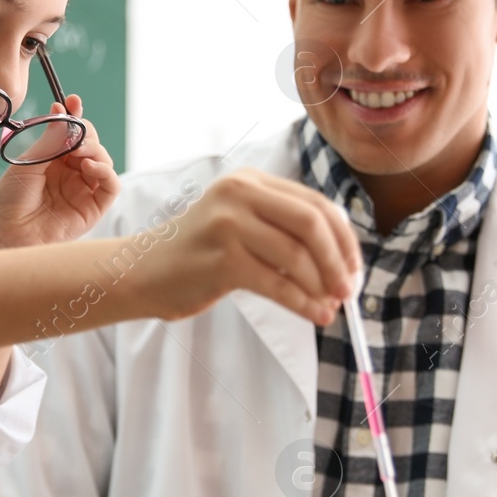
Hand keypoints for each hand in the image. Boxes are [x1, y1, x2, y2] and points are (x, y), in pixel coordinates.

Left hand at [0, 95, 119, 249]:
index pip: (69, 134)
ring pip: (103, 162)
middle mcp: (68, 175)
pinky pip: (110, 186)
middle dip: (85, 132)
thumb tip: (64, 114)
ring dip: (95, 150)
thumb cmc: (7, 203)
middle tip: (73, 131)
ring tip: (78, 150)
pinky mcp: (92, 210)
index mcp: (50, 162)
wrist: (4, 236)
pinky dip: (105, 171)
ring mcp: (81, 192)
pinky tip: (88, 167)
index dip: (73, 116)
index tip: (71, 101)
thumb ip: (50, 141)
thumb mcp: (26, 164)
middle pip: (90, 144)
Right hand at [139, 169, 359, 325]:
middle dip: (337, 261)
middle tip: (347, 290)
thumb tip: (341, 264)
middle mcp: (239, 193)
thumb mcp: (241, 225)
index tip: (353, 268)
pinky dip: (302, 303)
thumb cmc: (200, 255)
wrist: (143, 272)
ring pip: (296, 255)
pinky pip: (276, 283)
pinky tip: (313, 315)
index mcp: (250, 181)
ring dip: (321, 287)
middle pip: (311, 223)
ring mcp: (228, 223)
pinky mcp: (222, 258)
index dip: (343, 238)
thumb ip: (282, 229)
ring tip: (330, 308)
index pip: (314, 203)